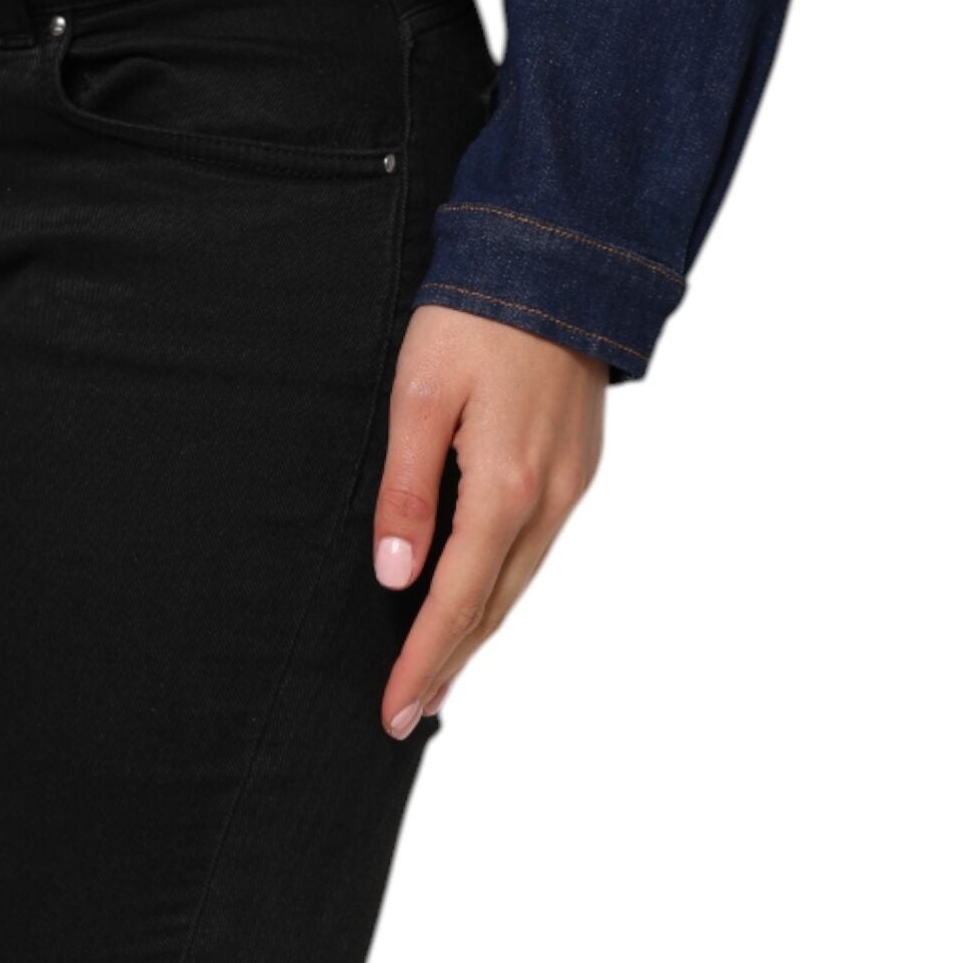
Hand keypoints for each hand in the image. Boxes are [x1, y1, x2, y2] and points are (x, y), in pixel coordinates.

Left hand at [372, 306, 606, 735]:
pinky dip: (504, 585)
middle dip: (450, 663)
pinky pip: (537, 548)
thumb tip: (394, 576)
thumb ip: (406, 489)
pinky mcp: (578, 465)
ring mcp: (571, 485)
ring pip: (519, 581)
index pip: (456, 600)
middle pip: (494, 606)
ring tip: (440, 670)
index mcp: (504, 486)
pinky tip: (482, 595)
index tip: (394, 709)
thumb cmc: (475, 317)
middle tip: (410, 712)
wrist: (556, 260)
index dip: (422, 659)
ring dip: (479, 631)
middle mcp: (548, 499)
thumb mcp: (420, 393)